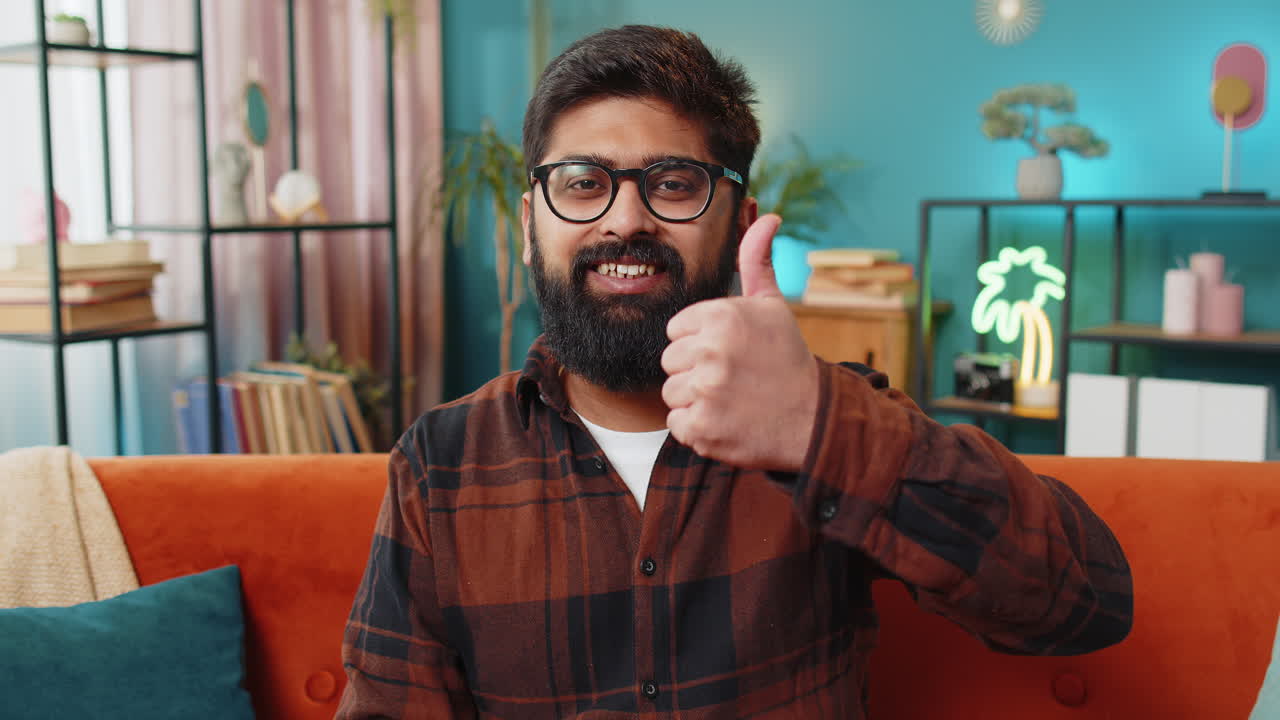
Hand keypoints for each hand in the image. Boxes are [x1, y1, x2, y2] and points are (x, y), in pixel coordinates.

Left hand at [661, 214, 818, 471]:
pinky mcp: (703, 428)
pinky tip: (727, 420)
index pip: (676, 330)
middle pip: (670, 362)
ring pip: (671, 394)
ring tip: (731, 399)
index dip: (700, 343)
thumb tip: (767, 217)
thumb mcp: (773, 306)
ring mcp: (707, 391)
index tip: (730, 352)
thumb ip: (756, 262)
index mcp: (722, 316)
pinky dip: (697, 429)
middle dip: (695, 372)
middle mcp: (712, 350)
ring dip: (696, 401)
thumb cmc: (786, 359)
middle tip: (733, 378)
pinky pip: (676, 424)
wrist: (814, 418)